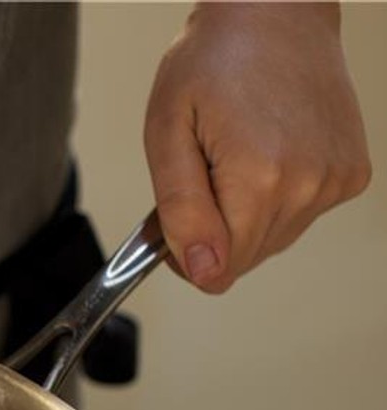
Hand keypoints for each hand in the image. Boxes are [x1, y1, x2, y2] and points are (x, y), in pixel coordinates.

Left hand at [143, 2, 370, 293]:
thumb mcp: (167, 135)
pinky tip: (268, 152)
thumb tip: (205, 273)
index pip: (219, 269)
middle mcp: (309, 183)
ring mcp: (336, 179)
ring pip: (274, 240)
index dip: (188, 253)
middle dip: (216, 230)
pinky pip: (301, 216)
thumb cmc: (213, 62)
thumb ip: (181, 212)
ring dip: (246, 214)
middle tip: (206, 170)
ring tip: (237, 155)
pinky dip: (278, 198)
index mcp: (261, 177)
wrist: (274, 14)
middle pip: (246, 258)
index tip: (179, 218)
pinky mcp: (352, 174)